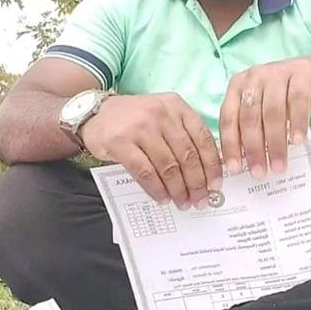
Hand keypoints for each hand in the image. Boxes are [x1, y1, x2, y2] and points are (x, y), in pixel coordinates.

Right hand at [81, 94, 222, 209]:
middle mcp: (161, 114)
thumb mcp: (164, 115)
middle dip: (197, 183)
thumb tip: (207, 170)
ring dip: (178, 189)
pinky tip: (162, 198)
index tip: (216, 185)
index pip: (203, 138)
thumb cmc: (136, 119)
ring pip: (168, 166)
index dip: (212, 165)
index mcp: (177, 107)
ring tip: (182, 202)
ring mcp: (140, 127)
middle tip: (200, 200)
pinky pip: (145, 172)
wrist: (94, 113)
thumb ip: (184, 134)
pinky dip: (156, 189)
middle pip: (187, 155)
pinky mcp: (121, 142)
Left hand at [219, 57, 310, 179]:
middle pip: (250, 117)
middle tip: (260, 173)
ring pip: (273, 111)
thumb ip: (250, 127)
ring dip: (275, 142)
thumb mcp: (261, 107)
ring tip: (279, 165)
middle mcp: (254, 77)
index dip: (231, 145)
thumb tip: (244, 163)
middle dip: (254, 149)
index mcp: (237, 86)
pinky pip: (298, 100)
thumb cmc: (281, 96)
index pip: (228, 118)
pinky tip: (298, 141)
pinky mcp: (302, 74)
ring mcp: (278, 73)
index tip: (236, 169)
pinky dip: (298, 123)